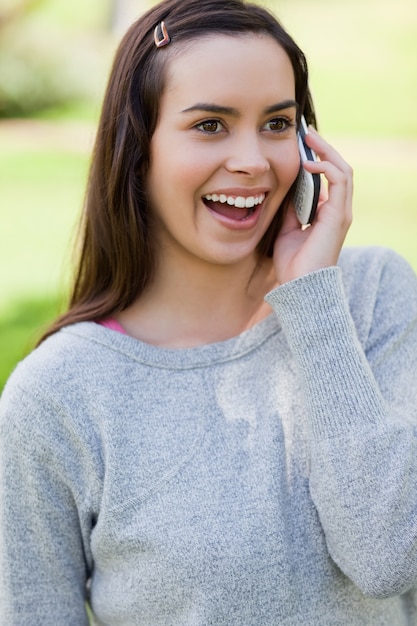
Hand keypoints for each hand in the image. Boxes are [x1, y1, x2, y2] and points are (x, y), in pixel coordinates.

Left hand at [272, 127, 352, 283]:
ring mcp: (341, 212)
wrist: (300, 286)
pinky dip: (326, 167)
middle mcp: (338, 210)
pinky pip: (339, 181)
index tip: (300, 146)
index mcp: (327, 214)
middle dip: (323, 149)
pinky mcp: (339, 215)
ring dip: (327, 151)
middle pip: (338, 169)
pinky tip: (309, 162)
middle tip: (306, 133)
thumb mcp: (286, 229)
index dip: (316, 160)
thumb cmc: (293, 264)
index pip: (328, 178)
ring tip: (309, 138)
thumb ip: (290, 209)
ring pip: (343, 171)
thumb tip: (285, 189)